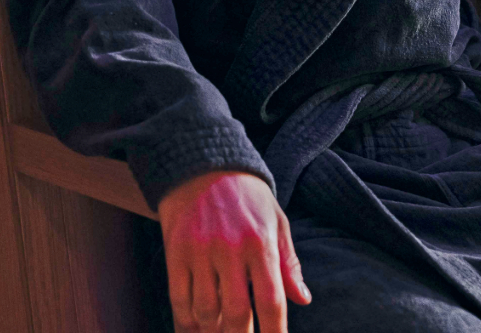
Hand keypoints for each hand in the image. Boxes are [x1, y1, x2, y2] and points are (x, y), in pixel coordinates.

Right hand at [157, 170, 310, 331]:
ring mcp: (200, 252)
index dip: (275, 332)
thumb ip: (288, 263)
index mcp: (260, 241)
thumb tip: (304, 299)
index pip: (271, 299)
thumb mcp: (276, 221)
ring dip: (215, 331)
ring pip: (206, 313)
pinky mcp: (176, 253)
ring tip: (223, 332)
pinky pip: (179, 302)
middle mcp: (230, 249)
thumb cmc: (248, 197)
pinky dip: (187, 324)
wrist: (204, 164)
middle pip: (236, 314)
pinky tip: (198, 329)